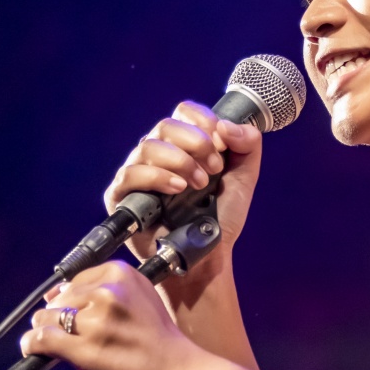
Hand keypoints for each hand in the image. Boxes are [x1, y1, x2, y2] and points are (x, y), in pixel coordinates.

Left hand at [21, 261, 202, 369]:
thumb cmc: (163, 345)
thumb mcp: (141, 301)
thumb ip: (106, 294)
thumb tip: (56, 294)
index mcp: (122, 275)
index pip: (76, 280)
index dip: (71, 300)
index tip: (78, 316)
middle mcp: (108, 293)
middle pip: (59, 299)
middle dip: (61, 317)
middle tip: (79, 337)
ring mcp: (95, 321)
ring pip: (46, 318)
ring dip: (48, 331)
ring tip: (64, 346)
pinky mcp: (84, 349)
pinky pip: (41, 339)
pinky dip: (33, 345)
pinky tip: (35, 350)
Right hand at [104, 102, 262, 267]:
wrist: (208, 257)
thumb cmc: (220, 218)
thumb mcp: (244, 177)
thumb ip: (248, 145)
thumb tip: (226, 125)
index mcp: (183, 144)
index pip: (185, 112)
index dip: (203, 121)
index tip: (222, 145)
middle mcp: (158, 154)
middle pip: (166, 125)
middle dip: (196, 143)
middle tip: (214, 169)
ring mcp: (137, 173)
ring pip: (148, 146)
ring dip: (181, 161)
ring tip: (199, 185)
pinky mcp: (121, 195)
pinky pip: (131, 173)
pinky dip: (158, 177)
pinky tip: (178, 189)